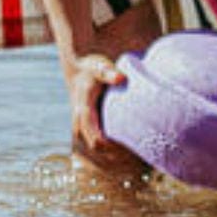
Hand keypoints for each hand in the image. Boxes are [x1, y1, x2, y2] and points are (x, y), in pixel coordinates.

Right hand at [65, 52, 138, 169]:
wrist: (77, 70)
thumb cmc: (91, 68)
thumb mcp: (100, 66)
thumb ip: (108, 72)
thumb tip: (121, 78)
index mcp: (84, 111)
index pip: (96, 139)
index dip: (114, 146)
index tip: (133, 144)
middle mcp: (79, 122)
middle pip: (97, 147)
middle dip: (116, 150)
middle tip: (138, 146)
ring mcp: (80, 126)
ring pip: (95, 147)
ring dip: (113, 149)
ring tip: (134, 144)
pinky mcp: (84, 127)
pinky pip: (95, 142)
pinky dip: (109, 144)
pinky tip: (126, 139)